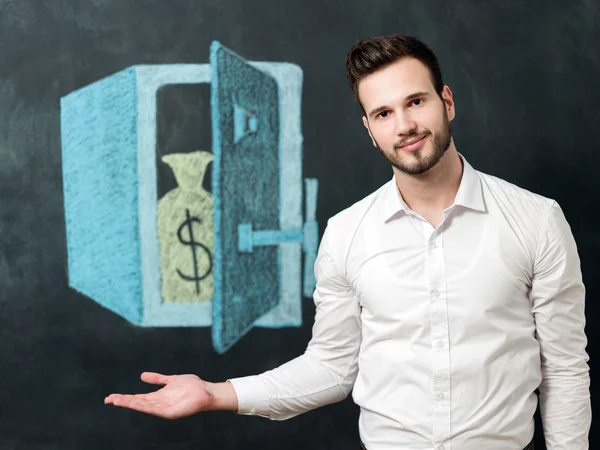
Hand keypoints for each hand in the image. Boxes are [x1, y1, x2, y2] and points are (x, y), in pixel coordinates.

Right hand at [104, 372, 235, 418]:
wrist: (206, 391)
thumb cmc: (191, 386)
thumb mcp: (171, 380)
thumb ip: (158, 379)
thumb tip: (142, 375)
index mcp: (157, 397)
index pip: (137, 398)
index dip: (124, 398)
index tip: (111, 396)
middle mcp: (159, 404)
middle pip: (137, 403)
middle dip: (123, 401)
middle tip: (108, 399)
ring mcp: (164, 409)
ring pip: (144, 407)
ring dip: (131, 404)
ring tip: (117, 401)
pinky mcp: (171, 413)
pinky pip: (156, 410)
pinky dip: (145, 407)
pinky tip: (137, 404)